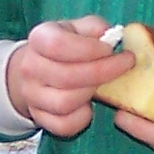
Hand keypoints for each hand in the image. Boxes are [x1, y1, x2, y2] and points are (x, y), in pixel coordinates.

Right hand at [6, 16, 127, 137]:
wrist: (38, 70)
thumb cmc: (66, 47)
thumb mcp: (78, 29)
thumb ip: (94, 28)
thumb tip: (109, 37)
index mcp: (39, 38)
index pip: (58, 45)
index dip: (89, 49)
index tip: (111, 49)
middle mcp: (29, 67)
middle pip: (66, 76)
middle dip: (102, 72)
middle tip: (124, 65)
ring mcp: (32, 95)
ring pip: (64, 103)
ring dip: (91, 95)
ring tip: (103, 85)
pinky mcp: (39, 118)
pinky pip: (64, 125)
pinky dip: (82, 118)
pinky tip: (89, 105)